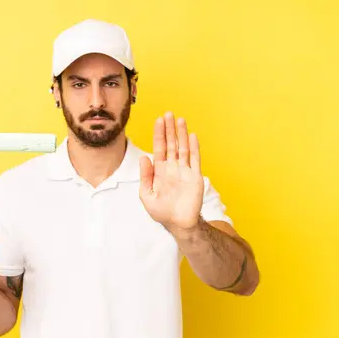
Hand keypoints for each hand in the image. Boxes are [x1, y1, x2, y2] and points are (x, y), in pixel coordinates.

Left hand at [139, 112, 204, 231]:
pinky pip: (195, 159)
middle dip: (169, 129)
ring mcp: (184, 171)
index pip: (159, 148)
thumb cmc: (161, 211)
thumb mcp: (146, 195)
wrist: (179, 223)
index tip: (159, 121)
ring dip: (181, 134)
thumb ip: (145, 176)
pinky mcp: (195, 177)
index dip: (159, 134)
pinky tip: (192, 136)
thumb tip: (143, 157)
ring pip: (183, 148)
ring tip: (180, 119)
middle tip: (168, 113)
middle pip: (171, 144)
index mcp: (160, 171)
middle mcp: (172, 168)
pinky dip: (194, 147)